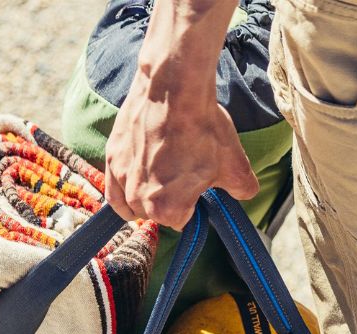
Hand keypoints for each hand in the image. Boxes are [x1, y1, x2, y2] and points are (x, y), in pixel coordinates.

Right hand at [105, 71, 258, 226]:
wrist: (175, 87)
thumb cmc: (203, 128)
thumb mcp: (235, 167)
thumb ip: (242, 190)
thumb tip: (243, 193)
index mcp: (168, 210)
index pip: (181, 224)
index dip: (192, 209)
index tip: (198, 192)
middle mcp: (139, 199)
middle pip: (154, 215)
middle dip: (168, 202)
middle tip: (182, 177)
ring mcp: (122, 177)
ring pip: (131, 205)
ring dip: (144, 200)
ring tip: (159, 182)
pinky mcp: (112, 155)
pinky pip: (113, 189)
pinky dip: (121, 193)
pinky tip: (131, 192)